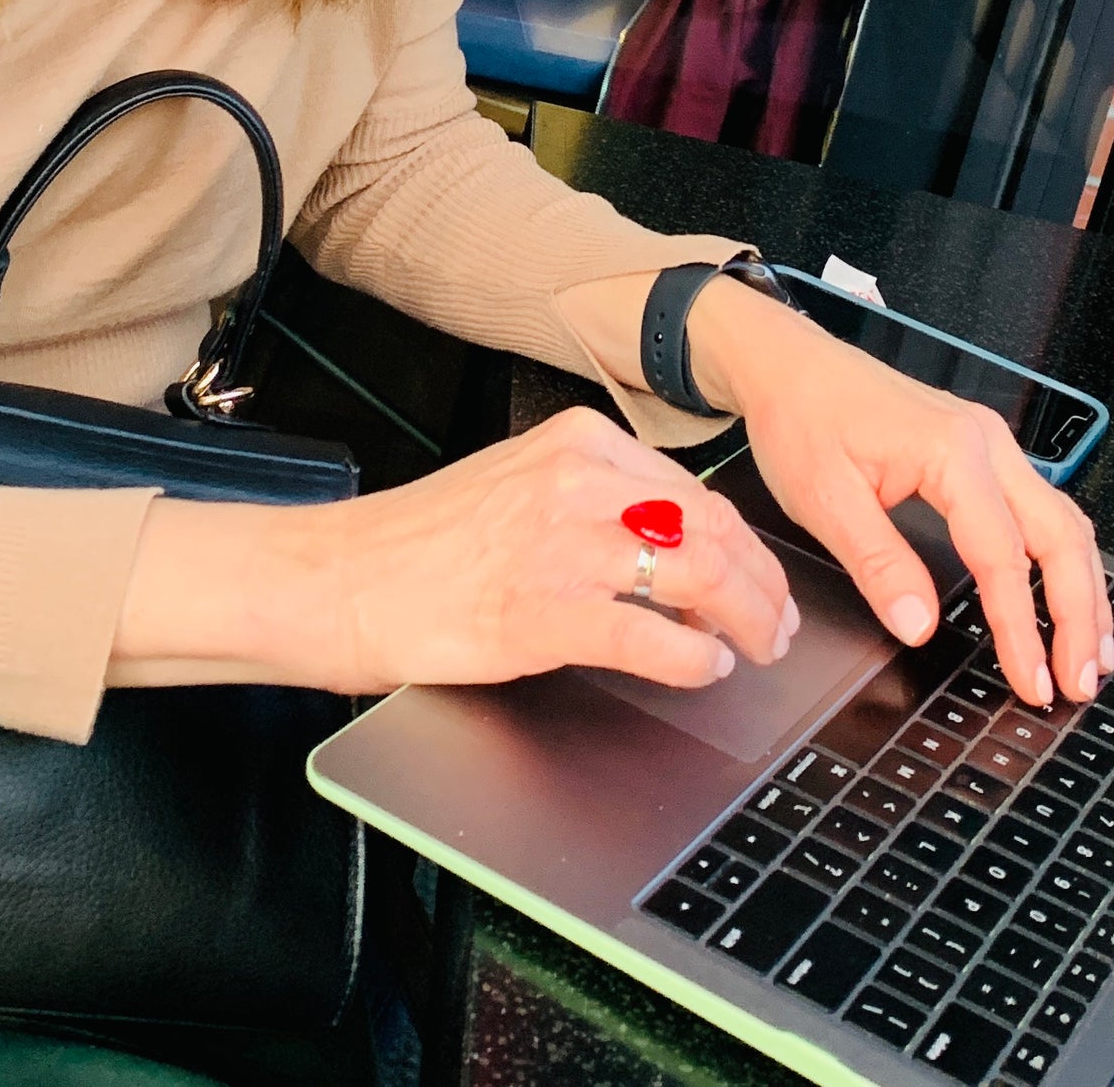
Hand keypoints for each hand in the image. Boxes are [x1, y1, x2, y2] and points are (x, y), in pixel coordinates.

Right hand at [332, 407, 794, 689]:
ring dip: (746, 620)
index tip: (762, 579)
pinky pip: (650, 633)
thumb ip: (596, 499)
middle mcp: (577, 481)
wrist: (337, 578)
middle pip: (712, 529)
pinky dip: (694, 658)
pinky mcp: (541, 609)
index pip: (697, 492)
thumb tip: (677, 544)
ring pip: (698, 573)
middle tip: (777, 625)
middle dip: (761, 585)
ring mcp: (560, 543)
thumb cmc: (420, 542)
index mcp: (578, 444)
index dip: (746, 546)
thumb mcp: (518, 484)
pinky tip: (704, 669)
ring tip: (756, 649)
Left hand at [690, 284, 1112, 707]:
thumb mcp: (825, 500)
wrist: (788, 365)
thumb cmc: (802, 417)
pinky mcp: (981, 452)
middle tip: (1079, 682)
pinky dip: (1060, 560)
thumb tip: (919, 626)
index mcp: (952, 452)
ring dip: (1083, 591)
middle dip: (1079, 616)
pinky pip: (1042, 510)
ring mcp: (989, 444)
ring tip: (1089, 654)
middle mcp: (986, 443)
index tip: (1030, 680)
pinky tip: (1062, 596)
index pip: (1003, 556)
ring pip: (1064, 522)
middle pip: (1061, 537)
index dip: (1020, 627)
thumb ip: (878, 565)